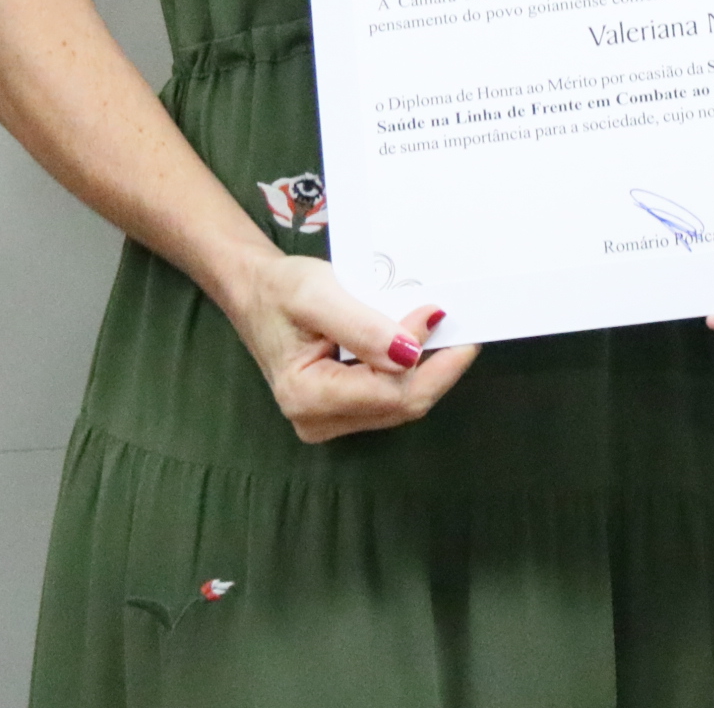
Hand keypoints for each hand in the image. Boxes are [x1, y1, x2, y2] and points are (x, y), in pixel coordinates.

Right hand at [219, 251, 477, 442]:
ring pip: (403, 404)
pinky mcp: (343, 413)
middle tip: (456, 322)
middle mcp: (318, 421)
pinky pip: (393, 398)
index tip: (439, 313)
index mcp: (307, 396)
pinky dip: (413, 370)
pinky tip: (418, 342)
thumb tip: (411, 353)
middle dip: (437, 365)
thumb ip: (362, 327)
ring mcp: (331, 421)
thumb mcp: (318, 294)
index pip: (391, 392)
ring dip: (428, 367)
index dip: (425, 356)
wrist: (257, 293)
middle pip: (403, 404)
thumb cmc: (280, 291)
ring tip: (440, 328)